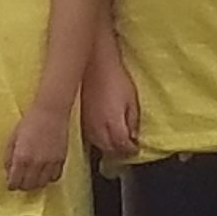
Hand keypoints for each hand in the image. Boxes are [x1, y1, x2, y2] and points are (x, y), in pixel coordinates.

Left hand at [0, 103, 69, 192]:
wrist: (50, 111)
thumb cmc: (29, 122)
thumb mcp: (12, 138)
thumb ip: (8, 156)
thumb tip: (8, 172)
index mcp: (21, 157)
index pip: (14, 182)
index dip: (11, 185)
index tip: (11, 184)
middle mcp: (35, 163)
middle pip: (28, 186)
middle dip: (22, 186)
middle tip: (20, 182)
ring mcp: (50, 162)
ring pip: (42, 184)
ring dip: (35, 184)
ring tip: (32, 178)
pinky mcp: (61, 159)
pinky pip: (55, 177)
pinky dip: (49, 178)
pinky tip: (44, 173)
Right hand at [83, 46, 139, 161]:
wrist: (95, 65)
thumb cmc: (116, 79)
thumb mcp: (132, 100)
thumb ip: (133, 121)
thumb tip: (133, 137)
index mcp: (113, 124)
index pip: (123, 147)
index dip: (131, 150)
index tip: (136, 147)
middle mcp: (98, 128)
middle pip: (110, 149)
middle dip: (120, 150)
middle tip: (128, 146)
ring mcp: (87, 125)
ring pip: (98, 146)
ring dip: (109, 147)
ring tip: (116, 141)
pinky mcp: (79, 119)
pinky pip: (89, 137)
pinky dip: (98, 140)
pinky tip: (103, 134)